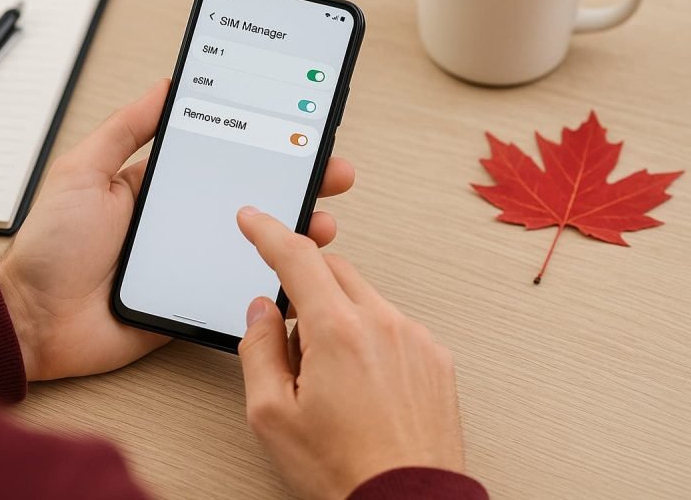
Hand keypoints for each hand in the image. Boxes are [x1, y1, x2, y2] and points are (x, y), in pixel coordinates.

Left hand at [0, 79, 356, 381]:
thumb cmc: (49, 246)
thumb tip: (165, 84)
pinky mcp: (191, 300)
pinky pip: (236, 288)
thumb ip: (125, 128)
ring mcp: (189, 261)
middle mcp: (179, 219)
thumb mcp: (83, 171)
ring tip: (322, 222)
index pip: (221, 156)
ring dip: (293, 232)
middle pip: (248, 197)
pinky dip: (269, 280)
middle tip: (331, 172)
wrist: (33, 321)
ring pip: (253, 244)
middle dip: (294, 183)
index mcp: (156, 184)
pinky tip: (296, 271)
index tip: (297, 129)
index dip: (261, 143)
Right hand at [236, 208, 465, 499]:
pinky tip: (360, 385)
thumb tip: (262, 312)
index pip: (297, 258)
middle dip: (304, 285)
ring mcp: (416, 339)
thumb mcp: (272, 415)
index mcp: (338, 331)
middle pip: (334, 271)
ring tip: (327, 378)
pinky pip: (392, 325)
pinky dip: (369, 336)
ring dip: (337, 316)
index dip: (269, 232)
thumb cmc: (344, 470)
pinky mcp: (436, 359)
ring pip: (364, 299)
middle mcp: (383, 324)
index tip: (254, 219)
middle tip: (288, 336)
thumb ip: (259, 350)